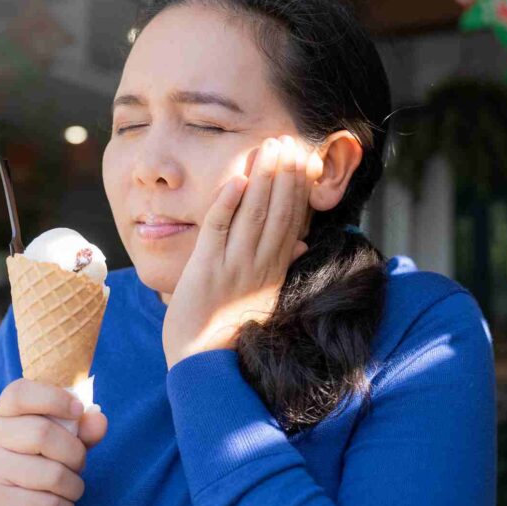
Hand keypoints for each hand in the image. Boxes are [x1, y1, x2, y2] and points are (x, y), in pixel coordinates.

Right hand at [0, 378, 107, 505]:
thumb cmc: (34, 469)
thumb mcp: (58, 444)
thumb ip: (80, 429)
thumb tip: (99, 420)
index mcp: (1, 414)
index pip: (20, 393)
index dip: (54, 398)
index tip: (78, 410)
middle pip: (43, 433)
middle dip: (75, 453)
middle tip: (78, 464)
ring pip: (51, 474)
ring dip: (74, 486)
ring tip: (70, 489)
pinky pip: (48, 505)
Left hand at [162, 135, 314, 369]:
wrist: (203, 365)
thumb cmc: (228, 330)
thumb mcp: (263, 297)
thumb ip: (280, 265)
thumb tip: (303, 241)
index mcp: (274, 271)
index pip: (293, 221)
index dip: (299, 188)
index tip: (302, 159)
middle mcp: (259, 267)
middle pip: (278, 212)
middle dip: (284, 173)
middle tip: (288, 140)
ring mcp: (233, 268)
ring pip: (253, 215)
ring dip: (262, 178)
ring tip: (268, 147)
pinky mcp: (205, 271)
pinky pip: (218, 230)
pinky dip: (228, 203)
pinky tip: (237, 179)